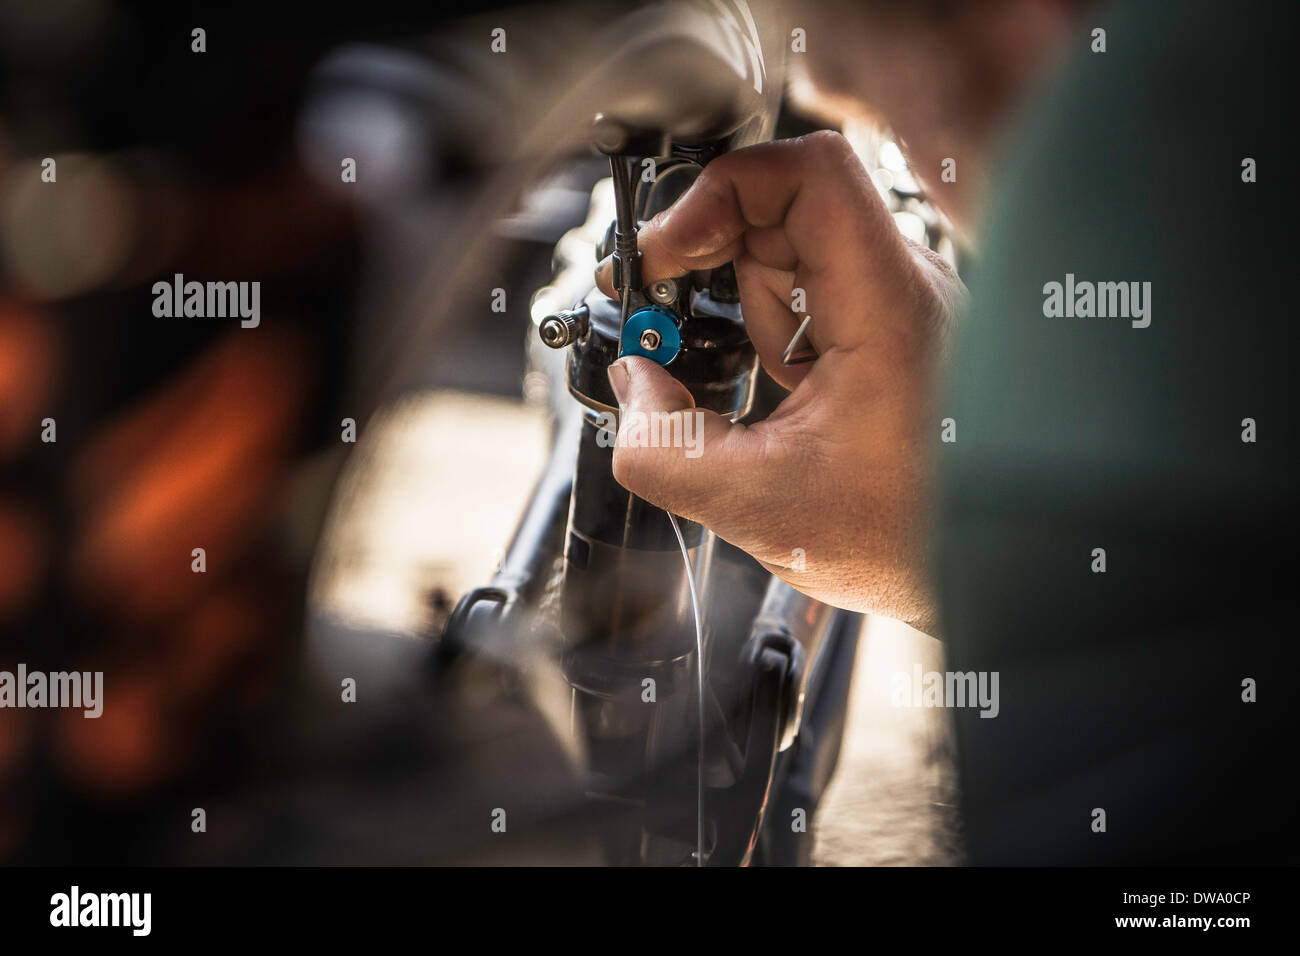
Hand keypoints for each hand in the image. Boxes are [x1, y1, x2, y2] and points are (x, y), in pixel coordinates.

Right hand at [597, 131, 964, 634]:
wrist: (983, 571)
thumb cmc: (904, 542)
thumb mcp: (756, 504)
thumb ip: (664, 445)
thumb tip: (634, 384)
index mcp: (889, 312)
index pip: (810, 174)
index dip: (720, 193)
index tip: (666, 252)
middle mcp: (907, 289)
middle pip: (788, 206)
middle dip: (714, 257)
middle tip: (668, 309)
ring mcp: (903, 306)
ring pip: (798, 248)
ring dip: (748, 300)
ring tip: (760, 381)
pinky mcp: (894, 329)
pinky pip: (817, 290)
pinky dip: (775, 324)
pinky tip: (781, 386)